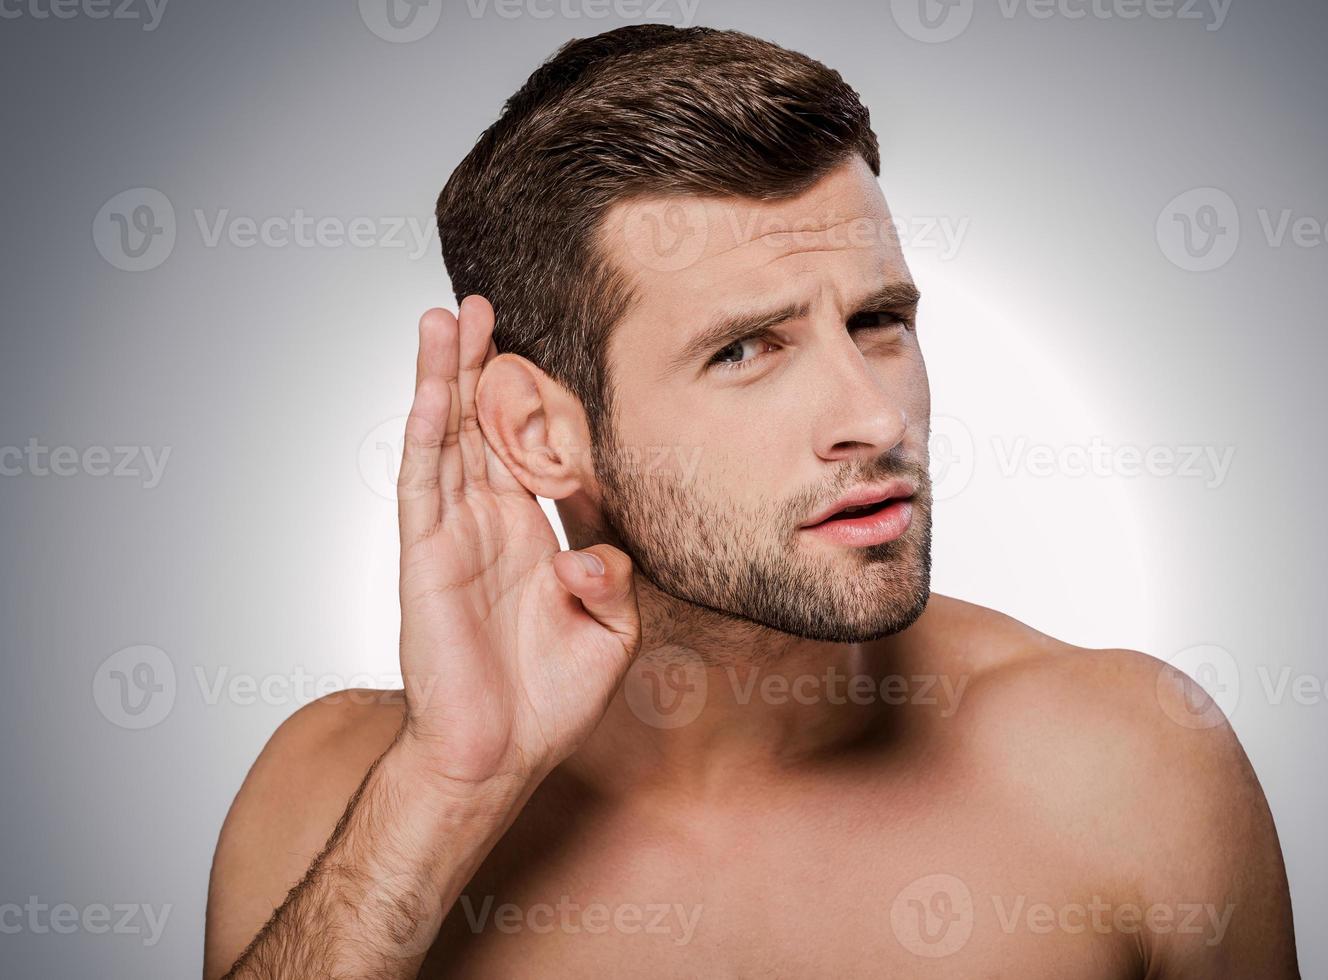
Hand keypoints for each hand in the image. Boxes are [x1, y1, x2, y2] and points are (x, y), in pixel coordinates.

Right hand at [393, 296, 640, 792]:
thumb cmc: (549, 698)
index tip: (531, 341)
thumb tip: (592, 553)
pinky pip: (422, 486)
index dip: (524, 395)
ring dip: (441, 377)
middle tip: (480, 300)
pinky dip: (423, 435)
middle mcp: (487, 523)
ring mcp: (452, 536)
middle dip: (477, 363)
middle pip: (477, 424)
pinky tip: (427, 390)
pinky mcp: (426, 559)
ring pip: (444, 439)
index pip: (524, 446)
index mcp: (530, 533)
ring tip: (444, 315)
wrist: (501, 755)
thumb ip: (613, 580)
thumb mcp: (611, 633)